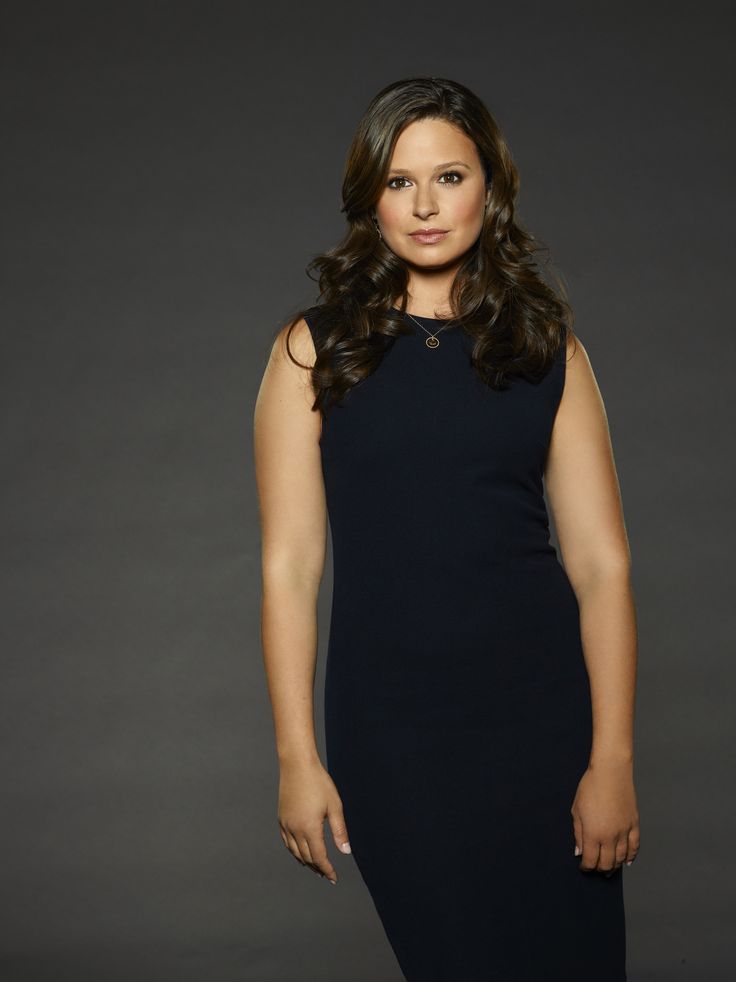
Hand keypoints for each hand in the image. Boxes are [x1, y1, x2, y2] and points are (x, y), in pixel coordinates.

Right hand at [278, 757, 351, 884]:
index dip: (327, 870)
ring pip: (295, 852)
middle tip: (326, 875)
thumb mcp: (335, 806)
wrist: (297, 765)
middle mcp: (295, 829)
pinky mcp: (281, 819)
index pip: (319, 857)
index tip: (334, 878)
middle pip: (306, 857)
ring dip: (306, 862)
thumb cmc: (319, 783)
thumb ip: (340, 831)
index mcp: (310, 828)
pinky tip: (300, 852)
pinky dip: (294, 851)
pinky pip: (287, 842)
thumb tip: (346, 851)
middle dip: (317, 868)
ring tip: (315, 867)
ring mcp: (286, 825)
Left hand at [570, 759, 639, 874]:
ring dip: (615, 866)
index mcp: (593, 833)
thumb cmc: (590, 787)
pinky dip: (631, 856)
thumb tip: (579, 852)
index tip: (584, 867)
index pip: (590, 860)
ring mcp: (624, 831)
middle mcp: (610, 836)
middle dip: (600, 869)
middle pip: (607, 863)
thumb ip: (578, 834)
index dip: (586, 867)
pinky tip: (627, 861)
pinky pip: (635, 846)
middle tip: (596, 869)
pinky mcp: (634, 824)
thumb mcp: (577, 810)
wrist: (611, 772)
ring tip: (610, 868)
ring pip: (622, 858)